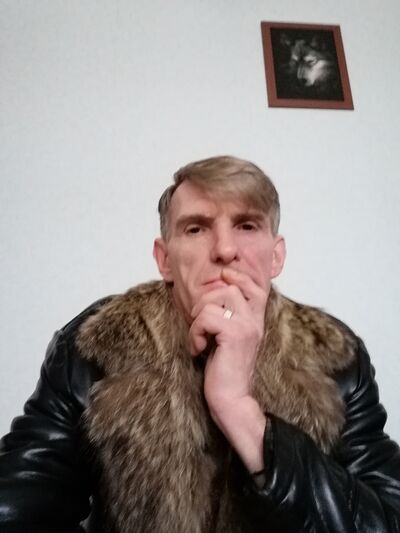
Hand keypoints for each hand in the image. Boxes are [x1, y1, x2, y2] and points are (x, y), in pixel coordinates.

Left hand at [190, 267, 266, 406]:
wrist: (231, 399)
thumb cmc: (224, 371)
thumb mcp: (227, 339)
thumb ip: (227, 318)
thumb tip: (211, 296)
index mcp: (255, 321)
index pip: (256, 287)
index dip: (240, 276)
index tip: (223, 275)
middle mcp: (254, 322)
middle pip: (229, 288)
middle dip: (205, 300)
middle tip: (198, 321)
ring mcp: (246, 328)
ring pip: (215, 300)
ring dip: (197, 318)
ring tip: (198, 337)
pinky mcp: (234, 336)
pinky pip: (206, 317)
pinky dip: (195, 332)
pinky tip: (198, 348)